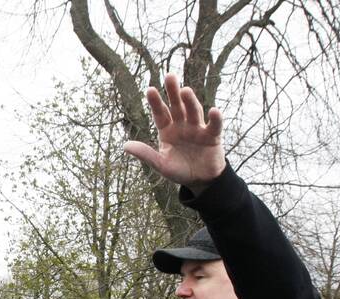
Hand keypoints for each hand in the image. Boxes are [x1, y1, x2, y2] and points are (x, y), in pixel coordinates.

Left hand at [124, 74, 225, 194]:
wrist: (200, 180)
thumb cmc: (179, 170)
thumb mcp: (160, 164)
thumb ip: (146, 154)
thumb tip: (125, 145)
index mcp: (167, 130)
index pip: (160, 114)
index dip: (156, 103)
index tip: (150, 90)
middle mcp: (182, 125)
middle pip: (177, 106)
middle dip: (173, 92)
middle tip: (169, 76)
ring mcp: (198, 129)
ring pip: (194, 112)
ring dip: (190, 101)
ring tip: (185, 90)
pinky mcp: (212, 136)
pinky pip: (214, 126)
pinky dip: (215, 119)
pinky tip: (213, 111)